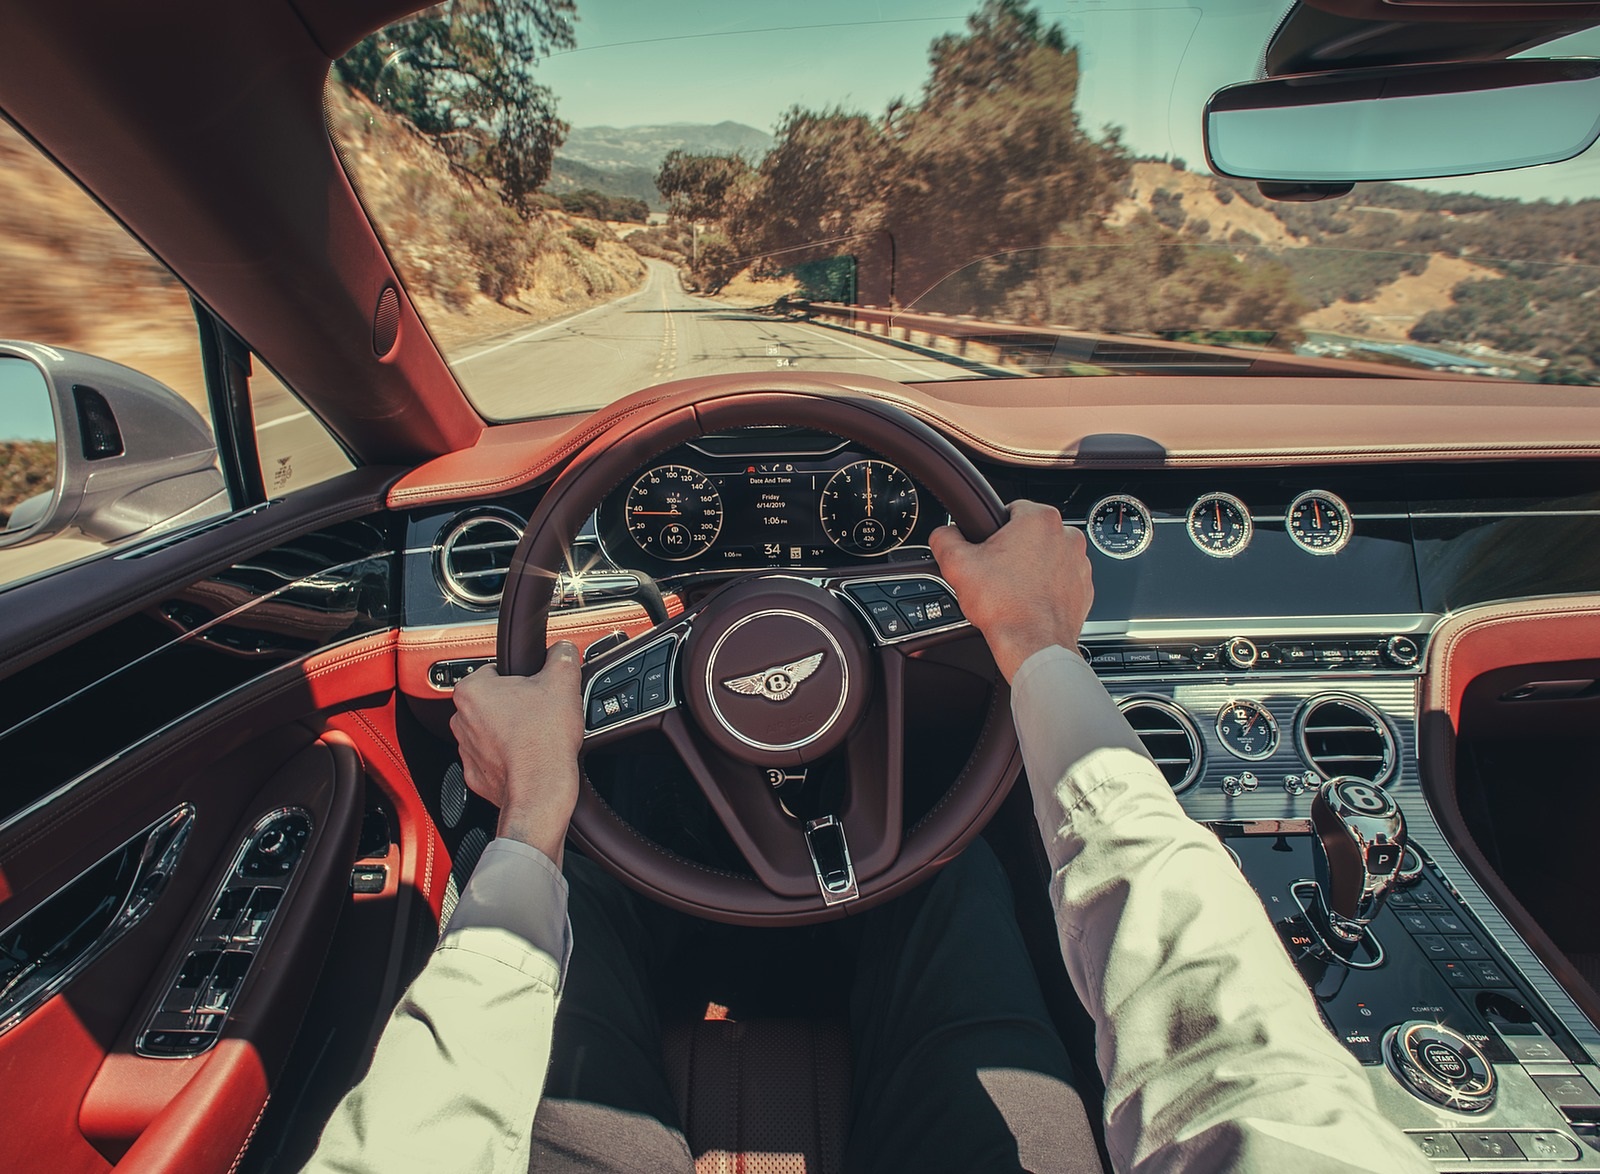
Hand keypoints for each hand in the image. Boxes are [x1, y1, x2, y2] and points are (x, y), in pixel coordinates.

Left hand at [449, 641, 582, 863]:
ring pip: (492, 729)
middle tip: (541, 712)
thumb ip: (562, 656)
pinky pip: (494, 758)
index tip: (538, 690)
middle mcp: (461, 719)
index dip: (523, 678)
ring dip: (511, 730)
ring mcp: (466, 749)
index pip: (497, 670)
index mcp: (472, 690)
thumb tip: (563, 650)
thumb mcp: (562, 683)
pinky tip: (529, 757)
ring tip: (537, 736)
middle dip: (516, 704)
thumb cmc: (543, 741)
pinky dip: (509, 757)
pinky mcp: (476, 774)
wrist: (541, 790)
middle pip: (494, 700)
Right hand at [929, 500, 1093, 682]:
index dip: (993, 530)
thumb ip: (945, 538)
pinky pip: (1061, 579)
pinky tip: (1029, 601)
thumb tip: (944, 533)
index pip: (1011, 509)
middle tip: (996, 573)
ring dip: (1032, 568)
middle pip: (1030, 534)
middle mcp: (1067, 536)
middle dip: (1013, 550)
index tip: (987, 549)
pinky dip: (1047, 587)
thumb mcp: (957, 565)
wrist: (1033, 645)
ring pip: (1047, 556)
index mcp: (1040, 519)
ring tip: (1013, 589)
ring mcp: (1080, 563)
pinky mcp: (1084, 587)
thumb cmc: (1005, 606)